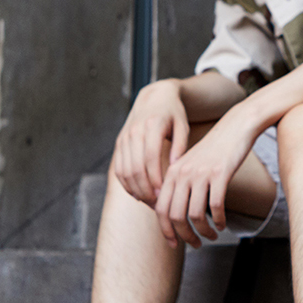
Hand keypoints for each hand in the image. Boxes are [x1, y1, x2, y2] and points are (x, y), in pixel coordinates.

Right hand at [112, 80, 189, 206]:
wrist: (154, 97)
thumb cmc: (174, 114)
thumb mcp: (183, 127)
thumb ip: (180, 148)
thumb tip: (174, 171)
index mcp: (152, 126)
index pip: (150, 158)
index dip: (156, 180)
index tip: (164, 196)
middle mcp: (134, 131)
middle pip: (135, 168)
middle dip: (146, 190)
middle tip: (158, 205)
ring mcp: (124, 138)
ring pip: (125, 171)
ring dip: (136, 190)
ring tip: (150, 202)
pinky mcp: (119, 143)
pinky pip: (119, 169)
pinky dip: (126, 185)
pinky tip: (138, 195)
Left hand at [154, 101, 258, 247]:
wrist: (235, 127)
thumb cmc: (214, 151)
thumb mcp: (191, 165)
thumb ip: (180, 185)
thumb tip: (176, 215)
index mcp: (172, 173)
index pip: (161, 209)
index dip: (166, 231)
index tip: (174, 244)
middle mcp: (182, 174)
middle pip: (176, 216)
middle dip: (185, 236)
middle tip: (196, 244)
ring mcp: (200, 174)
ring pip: (195, 215)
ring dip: (203, 231)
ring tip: (211, 236)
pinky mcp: (219, 175)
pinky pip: (215, 207)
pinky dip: (218, 220)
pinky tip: (222, 224)